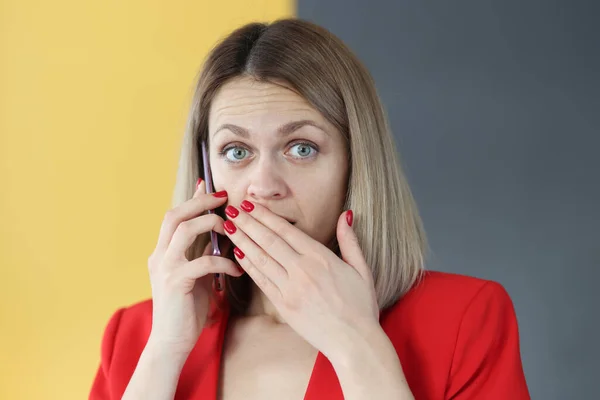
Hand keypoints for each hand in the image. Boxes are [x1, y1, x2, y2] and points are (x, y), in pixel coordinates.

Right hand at [146, 180, 242, 355]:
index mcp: (162, 252)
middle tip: (223, 197)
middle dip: (199, 202)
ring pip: (184, 231)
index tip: (209, 185)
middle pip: (175, 215)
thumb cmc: (186, 308)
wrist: (171, 341)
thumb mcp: (196, 274)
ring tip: (231, 229)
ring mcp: (164, 268)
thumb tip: (220, 232)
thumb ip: (203, 253)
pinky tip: (237, 269)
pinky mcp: (175, 282)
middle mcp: (159, 256)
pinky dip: (223, 261)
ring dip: (210, 224)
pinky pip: (203, 262)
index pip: (174, 216)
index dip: (192, 199)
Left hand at [222, 201, 379, 360]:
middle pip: (269, 241)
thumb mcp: (361, 269)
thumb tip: (346, 214)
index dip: (266, 216)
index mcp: (321, 258)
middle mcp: (303, 271)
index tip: (251, 205)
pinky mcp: (283, 306)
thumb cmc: (361, 306)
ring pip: (261, 259)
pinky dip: (248, 265)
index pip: (287, 231)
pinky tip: (238, 253)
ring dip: (243, 241)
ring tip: (229, 227)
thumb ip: (350, 240)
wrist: (354, 342)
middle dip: (248, 223)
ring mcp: (291, 289)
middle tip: (232, 210)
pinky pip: (261, 281)